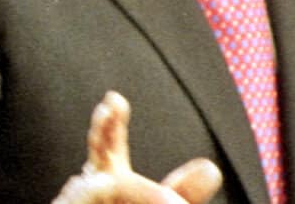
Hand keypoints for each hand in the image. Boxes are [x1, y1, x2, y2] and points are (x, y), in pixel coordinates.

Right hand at [52, 91, 221, 203]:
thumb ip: (180, 194)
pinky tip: (122, 191)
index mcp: (111, 190)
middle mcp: (91, 195)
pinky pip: (84, 198)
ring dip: (132, 189)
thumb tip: (210, 167)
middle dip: (103, 134)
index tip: (115, 100)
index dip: (111, 127)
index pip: (109, 153)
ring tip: (157, 199)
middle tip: (112, 107)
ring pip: (100, 187)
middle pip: (96, 161)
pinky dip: (104, 194)